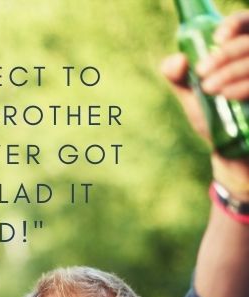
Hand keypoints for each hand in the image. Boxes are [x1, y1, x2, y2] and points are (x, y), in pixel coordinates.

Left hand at [161, 12, 248, 197]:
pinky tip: (226, 95)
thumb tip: (177, 60)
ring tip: (209, 88)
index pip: (247, 22)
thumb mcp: (192, 96)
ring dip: (231, 71)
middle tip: (201, 72)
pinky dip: (243, 87)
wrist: (230, 151)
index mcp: (243, 52)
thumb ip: (178, 77)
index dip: (235, 24)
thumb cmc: (213, 117)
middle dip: (224, 54)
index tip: (215, 40)